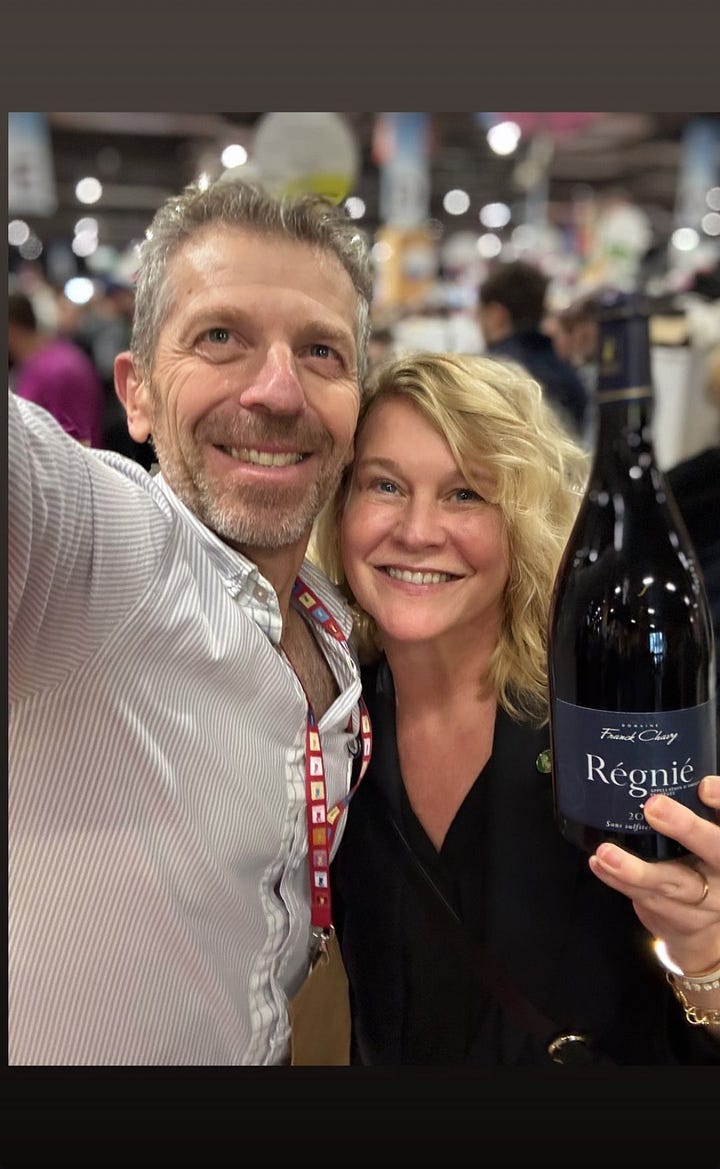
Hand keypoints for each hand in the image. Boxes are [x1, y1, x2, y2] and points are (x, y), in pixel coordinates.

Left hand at [588, 775, 719, 973]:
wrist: (704, 928)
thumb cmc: (701, 860)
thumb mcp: (708, 831)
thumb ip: (695, 808)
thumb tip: (657, 759)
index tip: (704, 786)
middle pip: (715, 850)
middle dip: (686, 828)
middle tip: (654, 806)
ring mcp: (704, 899)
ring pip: (672, 883)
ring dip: (636, 868)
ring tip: (606, 852)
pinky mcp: (677, 916)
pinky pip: (645, 897)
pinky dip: (618, 880)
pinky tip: (599, 864)